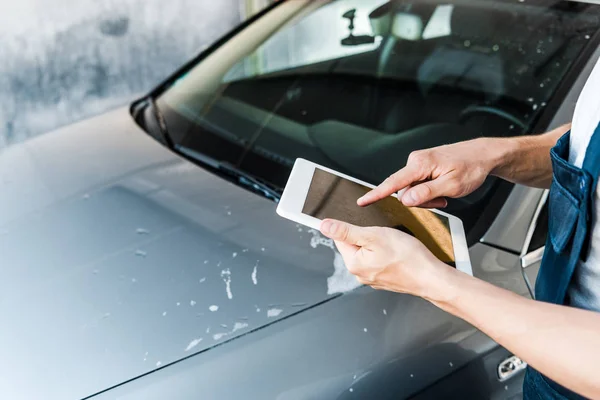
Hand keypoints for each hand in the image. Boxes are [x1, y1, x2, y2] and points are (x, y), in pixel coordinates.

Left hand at [320, 219, 451, 298]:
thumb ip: (346, 231)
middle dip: (368, 236)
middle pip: (356, 245)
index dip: (354, 227)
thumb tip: (324, 226)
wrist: (431, 277)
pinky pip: (380, 261)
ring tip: (394, 245)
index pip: (341, 238)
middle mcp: (360, 274)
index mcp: (353, 264)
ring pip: (370, 252)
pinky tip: (398, 253)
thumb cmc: (407, 257)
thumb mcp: (373, 235)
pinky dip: (387, 255)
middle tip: (384, 236)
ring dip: (379, 245)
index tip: (367, 226)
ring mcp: (373, 278)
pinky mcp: (385, 279)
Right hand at [357, 139, 496, 207]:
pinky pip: (419, 184)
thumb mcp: (452, 185)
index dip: (376, 194)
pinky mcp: (423, 166)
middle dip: (421, 200)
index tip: (363, 201)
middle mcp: (416, 161)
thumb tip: (406, 199)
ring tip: (445, 193)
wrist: (482, 155)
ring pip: (413, 190)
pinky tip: (442, 188)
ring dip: (427, 197)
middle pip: (405, 191)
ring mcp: (419, 163)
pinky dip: (430, 191)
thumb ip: (427, 193)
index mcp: (420, 164)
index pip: (393, 183)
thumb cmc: (471, 167)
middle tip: (442, 200)